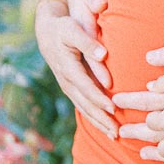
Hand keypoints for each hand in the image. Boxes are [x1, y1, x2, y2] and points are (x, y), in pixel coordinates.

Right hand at [35, 5, 116, 138]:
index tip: (113, 109)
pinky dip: (93, 117)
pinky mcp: (70, 87)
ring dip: (97, 122)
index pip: (85, 87)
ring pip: (83, 108)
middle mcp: (66, 81)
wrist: (46, 31)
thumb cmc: (63, 28)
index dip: (99, 99)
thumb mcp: (73, 30)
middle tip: (116, 133)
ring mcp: (67, 86)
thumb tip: (103, 55)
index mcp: (67, 67)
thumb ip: (88, 43)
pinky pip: (82, 105)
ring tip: (113, 136)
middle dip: (100, 119)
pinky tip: (103, 126)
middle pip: (85, 104)